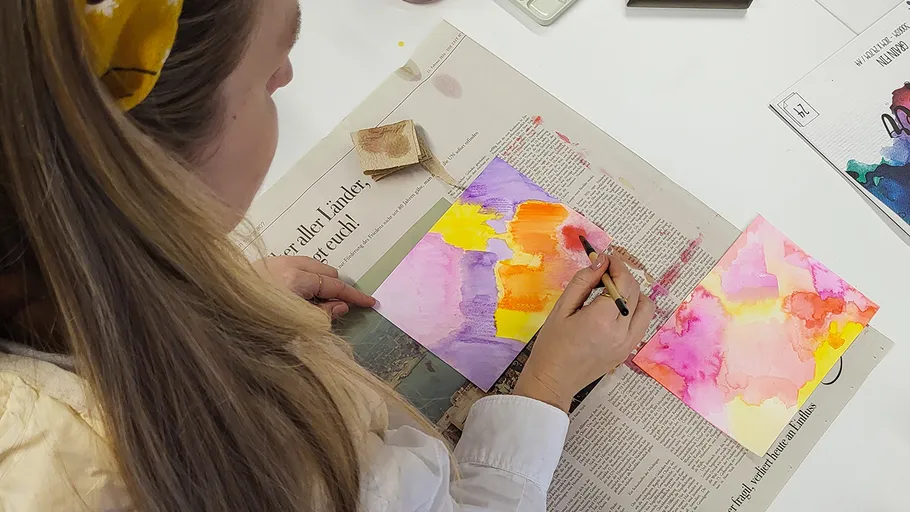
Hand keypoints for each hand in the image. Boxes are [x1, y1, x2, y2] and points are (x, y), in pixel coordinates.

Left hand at [252, 256, 375, 318]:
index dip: (355, 295)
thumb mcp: (295, 327)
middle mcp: (286, 265)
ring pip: (310, 266)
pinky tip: (295, 296)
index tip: (371, 302)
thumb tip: (339, 306)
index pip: (335, 285)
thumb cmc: (255, 324)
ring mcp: (272, 262)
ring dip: (319, 282)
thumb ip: (322, 315)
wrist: (212, 311)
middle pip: (325, 271)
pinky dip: (303, 279)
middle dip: (335, 287)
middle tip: (336, 309)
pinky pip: (294, 267)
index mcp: (296, 279)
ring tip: (316, 304)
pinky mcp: (260, 266)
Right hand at [513, 254, 655, 411]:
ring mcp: (628, 343)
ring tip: (611, 291)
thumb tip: (600, 261)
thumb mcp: (562, 308)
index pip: (622, 282)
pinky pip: (642, 322)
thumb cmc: (552, 345)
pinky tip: (614, 309)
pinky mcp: (628, 350)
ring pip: (646, 307)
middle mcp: (622, 332)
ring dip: (633, 293)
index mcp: (602, 320)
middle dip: (622, 276)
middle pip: (635, 291)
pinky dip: (633, 309)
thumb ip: (583, 282)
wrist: (553, 379)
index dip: (617, 265)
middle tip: (603, 271)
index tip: (606, 257)